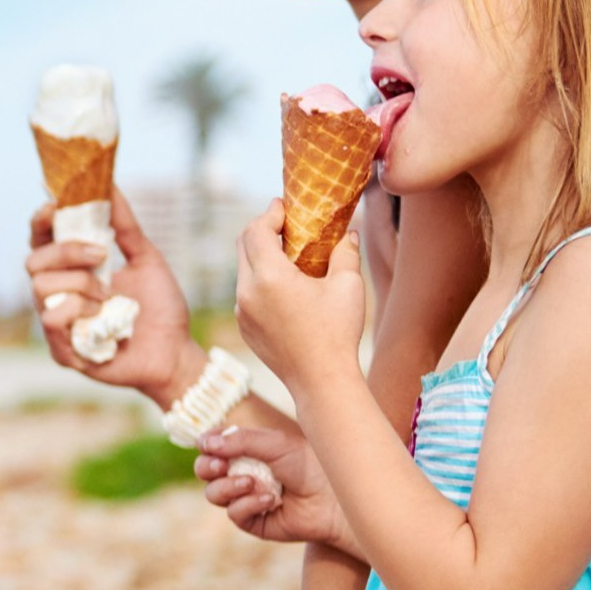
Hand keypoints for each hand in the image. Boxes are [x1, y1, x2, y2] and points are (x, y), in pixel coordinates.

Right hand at [27, 187, 195, 405]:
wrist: (176, 352)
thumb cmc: (160, 308)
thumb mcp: (147, 259)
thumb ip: (125, 226)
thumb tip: (111, 185)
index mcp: (73, 270)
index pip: (41, 240)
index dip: (41, 220)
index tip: (55, 203)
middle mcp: (59, 294)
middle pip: (33, 260)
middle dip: (67, 252)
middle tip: (102, 254)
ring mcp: (57, 322)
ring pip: (40, 288)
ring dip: (80, 285)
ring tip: (109, 298)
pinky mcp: (62, 350)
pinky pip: (52, 320)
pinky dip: (80, 313)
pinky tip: (104, 320)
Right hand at [193, 426, 356, 553]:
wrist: (332, 499)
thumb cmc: (309, 465)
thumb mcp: (275, 444)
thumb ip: (240, 440)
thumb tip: (204, 442)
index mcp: (246, 451)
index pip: (213, 446)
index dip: (206, 444)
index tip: (208, 443)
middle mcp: (241, 474)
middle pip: (204, 471)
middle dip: (207, 467)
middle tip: (220, 465)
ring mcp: (245, 499)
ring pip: (213, 494)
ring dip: (228, 487)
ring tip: (252, 483)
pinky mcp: (253, 521)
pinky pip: (234, 513)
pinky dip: (249, 504)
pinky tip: (271, 499)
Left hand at [233, 200, 366, 400]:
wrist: (321, 383)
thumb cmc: (338, 333)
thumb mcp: (348, 286)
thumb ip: (345, 252)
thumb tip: (347, 233)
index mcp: (269, 277)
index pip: (256, 230)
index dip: (269, 213)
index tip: (284, 206)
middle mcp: (247, 292)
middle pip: (242, 246)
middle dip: (262, 230)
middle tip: (285, 224)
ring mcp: (242, 312)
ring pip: (243, 270)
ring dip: (260, 256)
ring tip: (288, 254)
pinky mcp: (245, 327)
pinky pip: (246, 293)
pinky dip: (259, 280)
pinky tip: (284, 285)